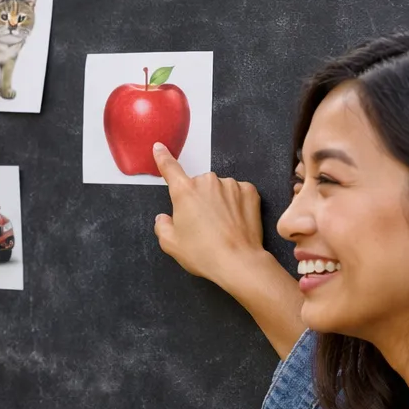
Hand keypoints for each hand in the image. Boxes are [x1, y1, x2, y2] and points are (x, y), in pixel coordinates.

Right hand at [152, 143, 268, 287]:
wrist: (238, 261)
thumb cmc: (203, 253)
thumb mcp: (171, 244)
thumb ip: (162, 226)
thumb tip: (164, 218)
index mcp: (184, 192)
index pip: (170, 168)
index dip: (163, 157)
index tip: (159, 147)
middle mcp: (207, 182)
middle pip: (197, 185)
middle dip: (197, 199)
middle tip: (202, 225)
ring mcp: (230, 185)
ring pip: (218, 188)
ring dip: (217, 201)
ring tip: (221, 226)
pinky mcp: (249, 191)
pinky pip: (237, 192)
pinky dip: (235, 203)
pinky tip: (234, 221)